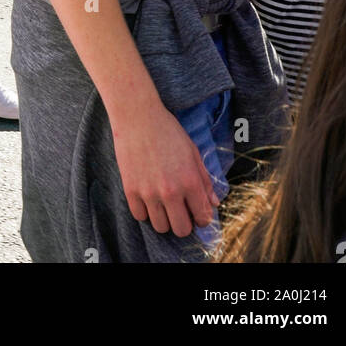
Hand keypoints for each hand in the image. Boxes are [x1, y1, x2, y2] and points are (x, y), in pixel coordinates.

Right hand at [111, 102, 219, 237]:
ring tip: (163, 203)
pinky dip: (145, 211)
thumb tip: (214, 203)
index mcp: (190, 181)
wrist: (138, 116)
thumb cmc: (168, 131)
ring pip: (161, 227)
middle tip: (180, 211)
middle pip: (181, 229)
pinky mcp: (131, 190)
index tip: (197, 213)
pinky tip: (148, 197)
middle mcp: (171, 191)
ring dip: (164, 218)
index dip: (202, 218)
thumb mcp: (192, 152)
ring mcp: (149, 192)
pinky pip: (140, 216)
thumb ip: (204, 180)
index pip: (202, 217)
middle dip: (184, 223)